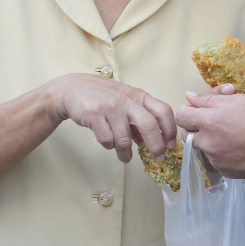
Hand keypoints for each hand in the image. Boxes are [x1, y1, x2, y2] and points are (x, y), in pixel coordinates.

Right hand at [47, 74, 175, 163]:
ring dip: (126, 153)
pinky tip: (107, 142)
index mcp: (139, 96)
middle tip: (158, 157)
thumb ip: (139, 119)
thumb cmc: (103, 96)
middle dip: (156, 146)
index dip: (170, 129)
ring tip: (125, 156)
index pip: (163, 111)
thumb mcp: (126, 101)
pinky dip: (109, 146)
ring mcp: (110, 107)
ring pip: (124, 139)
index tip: (171, 144)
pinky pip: (106, 140)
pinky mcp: (94, 115)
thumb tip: (151, 141)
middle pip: (149, 125)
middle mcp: (127, 100)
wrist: (73, 88)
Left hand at [176, 90, 244, 178]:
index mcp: (210, 121)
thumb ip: (210, 99)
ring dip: (209, 141)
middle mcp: (209, 143)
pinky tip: (237, 148)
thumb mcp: (238, 100)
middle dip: (196, 127)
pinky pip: (215, 161)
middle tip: (214, 122)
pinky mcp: (225, 172)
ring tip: (230, 135)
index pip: (181, 116)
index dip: (189, 111)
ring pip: (202, 149)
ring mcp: (216, 160)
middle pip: (187, 135)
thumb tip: (190, 97)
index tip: (199, 110)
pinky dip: (221, 154)